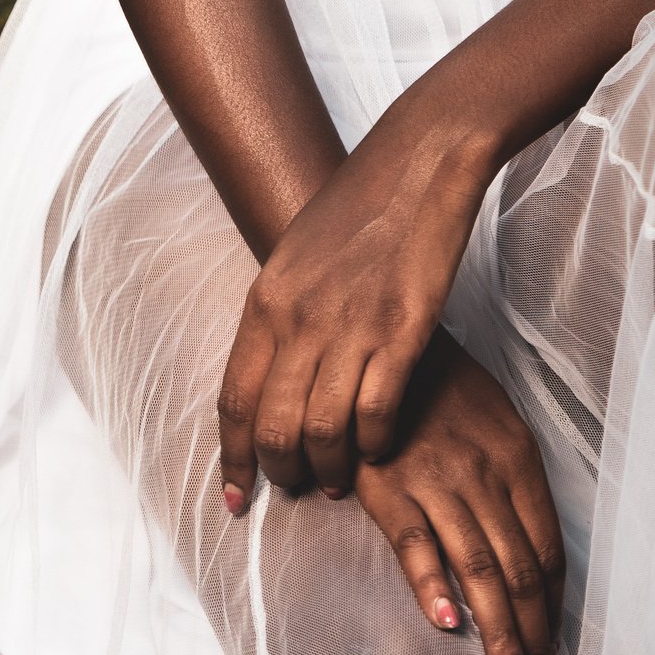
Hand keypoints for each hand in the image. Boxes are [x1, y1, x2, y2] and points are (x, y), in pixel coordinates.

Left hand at [217, 106, 493, 502]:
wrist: (420, 157)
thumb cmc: (361, 201)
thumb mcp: (298, 253)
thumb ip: (281, 312)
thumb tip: (270, 368)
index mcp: (267, 299)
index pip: (235, 401)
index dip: (234, 458)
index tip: (235, 497)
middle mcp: (300, 318)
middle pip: (273, 428)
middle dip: (280, 474)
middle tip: (298, 488)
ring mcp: (351, 325)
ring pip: (321, 431)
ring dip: (330, 470)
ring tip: (341, 480)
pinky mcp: (403, 329)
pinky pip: (377, 413)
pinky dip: (375, 445)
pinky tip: (379, 448)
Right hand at [353, 331, 564, 654]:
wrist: (386, 347)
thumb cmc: (446, 391)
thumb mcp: (498, 425)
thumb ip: (515, 487)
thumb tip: (533, 557)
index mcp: (519, 462)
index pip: (547, 552)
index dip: (553, 613)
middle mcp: (486, 476)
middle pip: (519, 571)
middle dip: (533, 639)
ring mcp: (438, 483)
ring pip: (479, 569)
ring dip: (498, 633)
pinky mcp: (390, 488)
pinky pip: (417, 543)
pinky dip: (433, 585)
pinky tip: (448, 624)